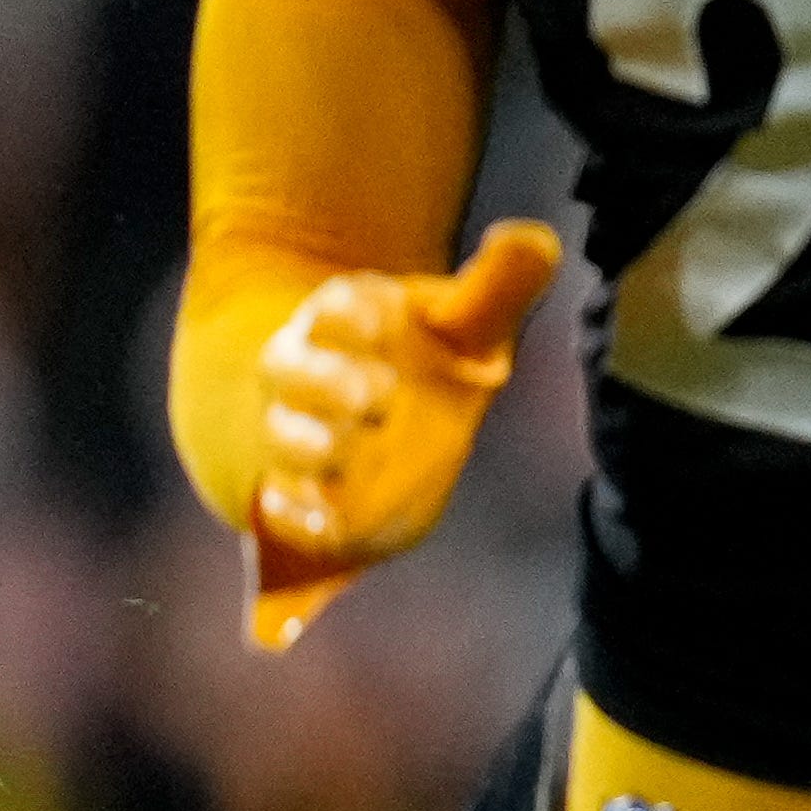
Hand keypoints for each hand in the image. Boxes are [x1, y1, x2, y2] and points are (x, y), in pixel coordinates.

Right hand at [241, 221, 561, 649]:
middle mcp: (305, 376)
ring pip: (283, 444)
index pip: (338, 305)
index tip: (380, 305)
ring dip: (303, 459)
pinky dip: (283, 543)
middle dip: (327, 384)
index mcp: (342, 321)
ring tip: (332, 474)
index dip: (352, 306)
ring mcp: (292, 439)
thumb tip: (539, 237)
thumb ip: (496, 283)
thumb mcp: (457, 320)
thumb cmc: (414, 353)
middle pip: (296, 371)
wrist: (347, 399)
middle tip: (373, 394)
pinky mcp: (292, 500)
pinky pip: (272, 524)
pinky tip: (289, 573)